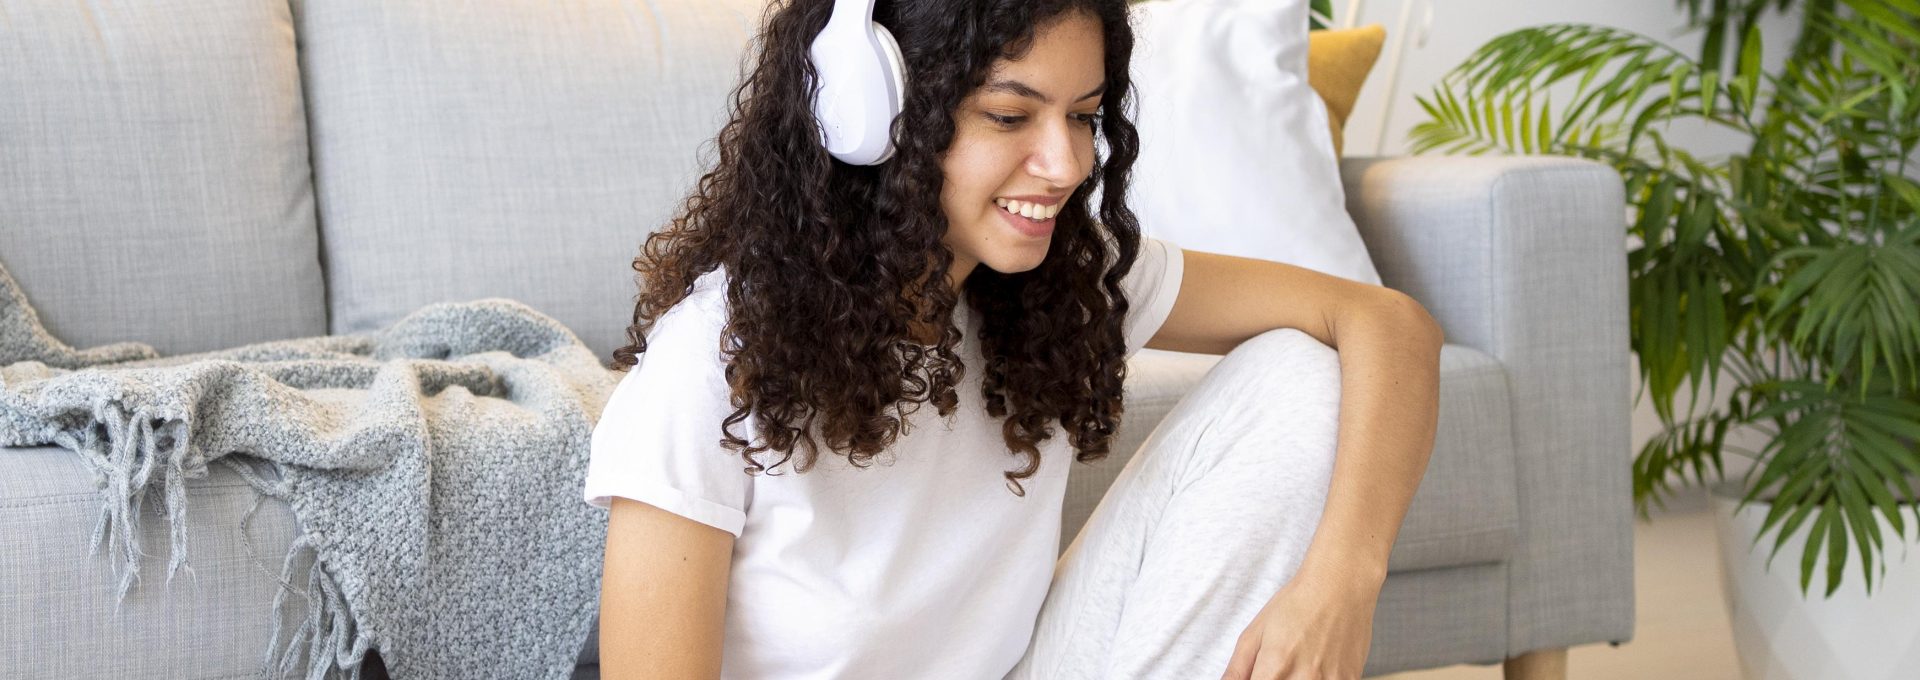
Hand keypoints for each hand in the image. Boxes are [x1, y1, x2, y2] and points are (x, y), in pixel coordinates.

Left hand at [1219, 562, 1382, 679]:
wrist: (1341, 585)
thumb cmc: (1297, 603)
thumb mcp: (1255, 632)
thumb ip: (1237, 669)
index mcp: (1275, 666)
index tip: (1259, 674)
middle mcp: (1304, 678)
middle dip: (1275, 679)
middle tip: (1279, 667)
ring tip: (1298, 663)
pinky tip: (1317, 666)